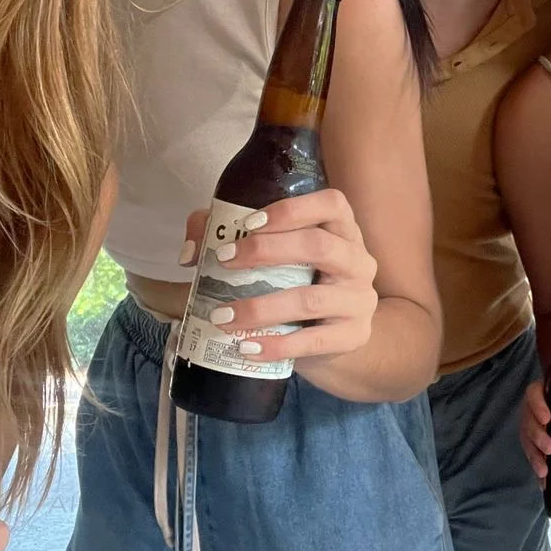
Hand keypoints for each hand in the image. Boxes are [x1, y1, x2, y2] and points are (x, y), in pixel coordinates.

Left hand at [180, 188, 378, 371]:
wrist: (335, 339)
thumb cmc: (298, 285)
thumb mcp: (274, 258)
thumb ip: (229, 239)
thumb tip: (190, 252)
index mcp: (343, 231)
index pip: (332, 204)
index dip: (292, 210)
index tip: (248, 224)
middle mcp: (359, 261)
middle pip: (319, 246)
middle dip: (267, 251)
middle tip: (224, 261)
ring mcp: (360, 301)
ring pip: (311, 300)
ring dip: (261, 308)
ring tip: (222, 318)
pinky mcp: (353, 336)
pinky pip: (314, 341)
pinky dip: (277, 345)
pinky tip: (247, 347)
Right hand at [518, 381, 550, 485]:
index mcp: (545, 393)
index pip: (534, 394)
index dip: (538, 406)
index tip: (547, 419)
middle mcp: (533, 409)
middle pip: (528, 420)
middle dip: (537, 436)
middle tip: (550, 449)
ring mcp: (531, 426)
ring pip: (526, 439)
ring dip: (534, 456)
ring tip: (544, 471)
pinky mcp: (532, 443)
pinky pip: (530, 454)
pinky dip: (536, 467)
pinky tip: (542, 481)